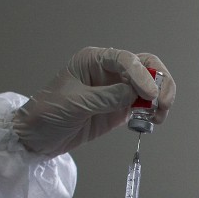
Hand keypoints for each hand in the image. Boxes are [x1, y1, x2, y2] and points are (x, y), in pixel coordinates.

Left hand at [11, 47, 175, 156]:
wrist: (36, 138)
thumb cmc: (46, 113)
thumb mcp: (75, 104)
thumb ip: (106, 98)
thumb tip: (135, 95)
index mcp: (93, 60)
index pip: (126, 59)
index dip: (142, 74)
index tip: (150, 94)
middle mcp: (108, 70)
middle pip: (145, 66)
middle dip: (159, 82)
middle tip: (163, 103)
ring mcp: (116, 89)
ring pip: (149, 85)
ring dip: (160, 98)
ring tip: (159, 116)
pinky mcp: (119, 108)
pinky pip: (143, 105)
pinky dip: (153, 112)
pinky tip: (151, 122)